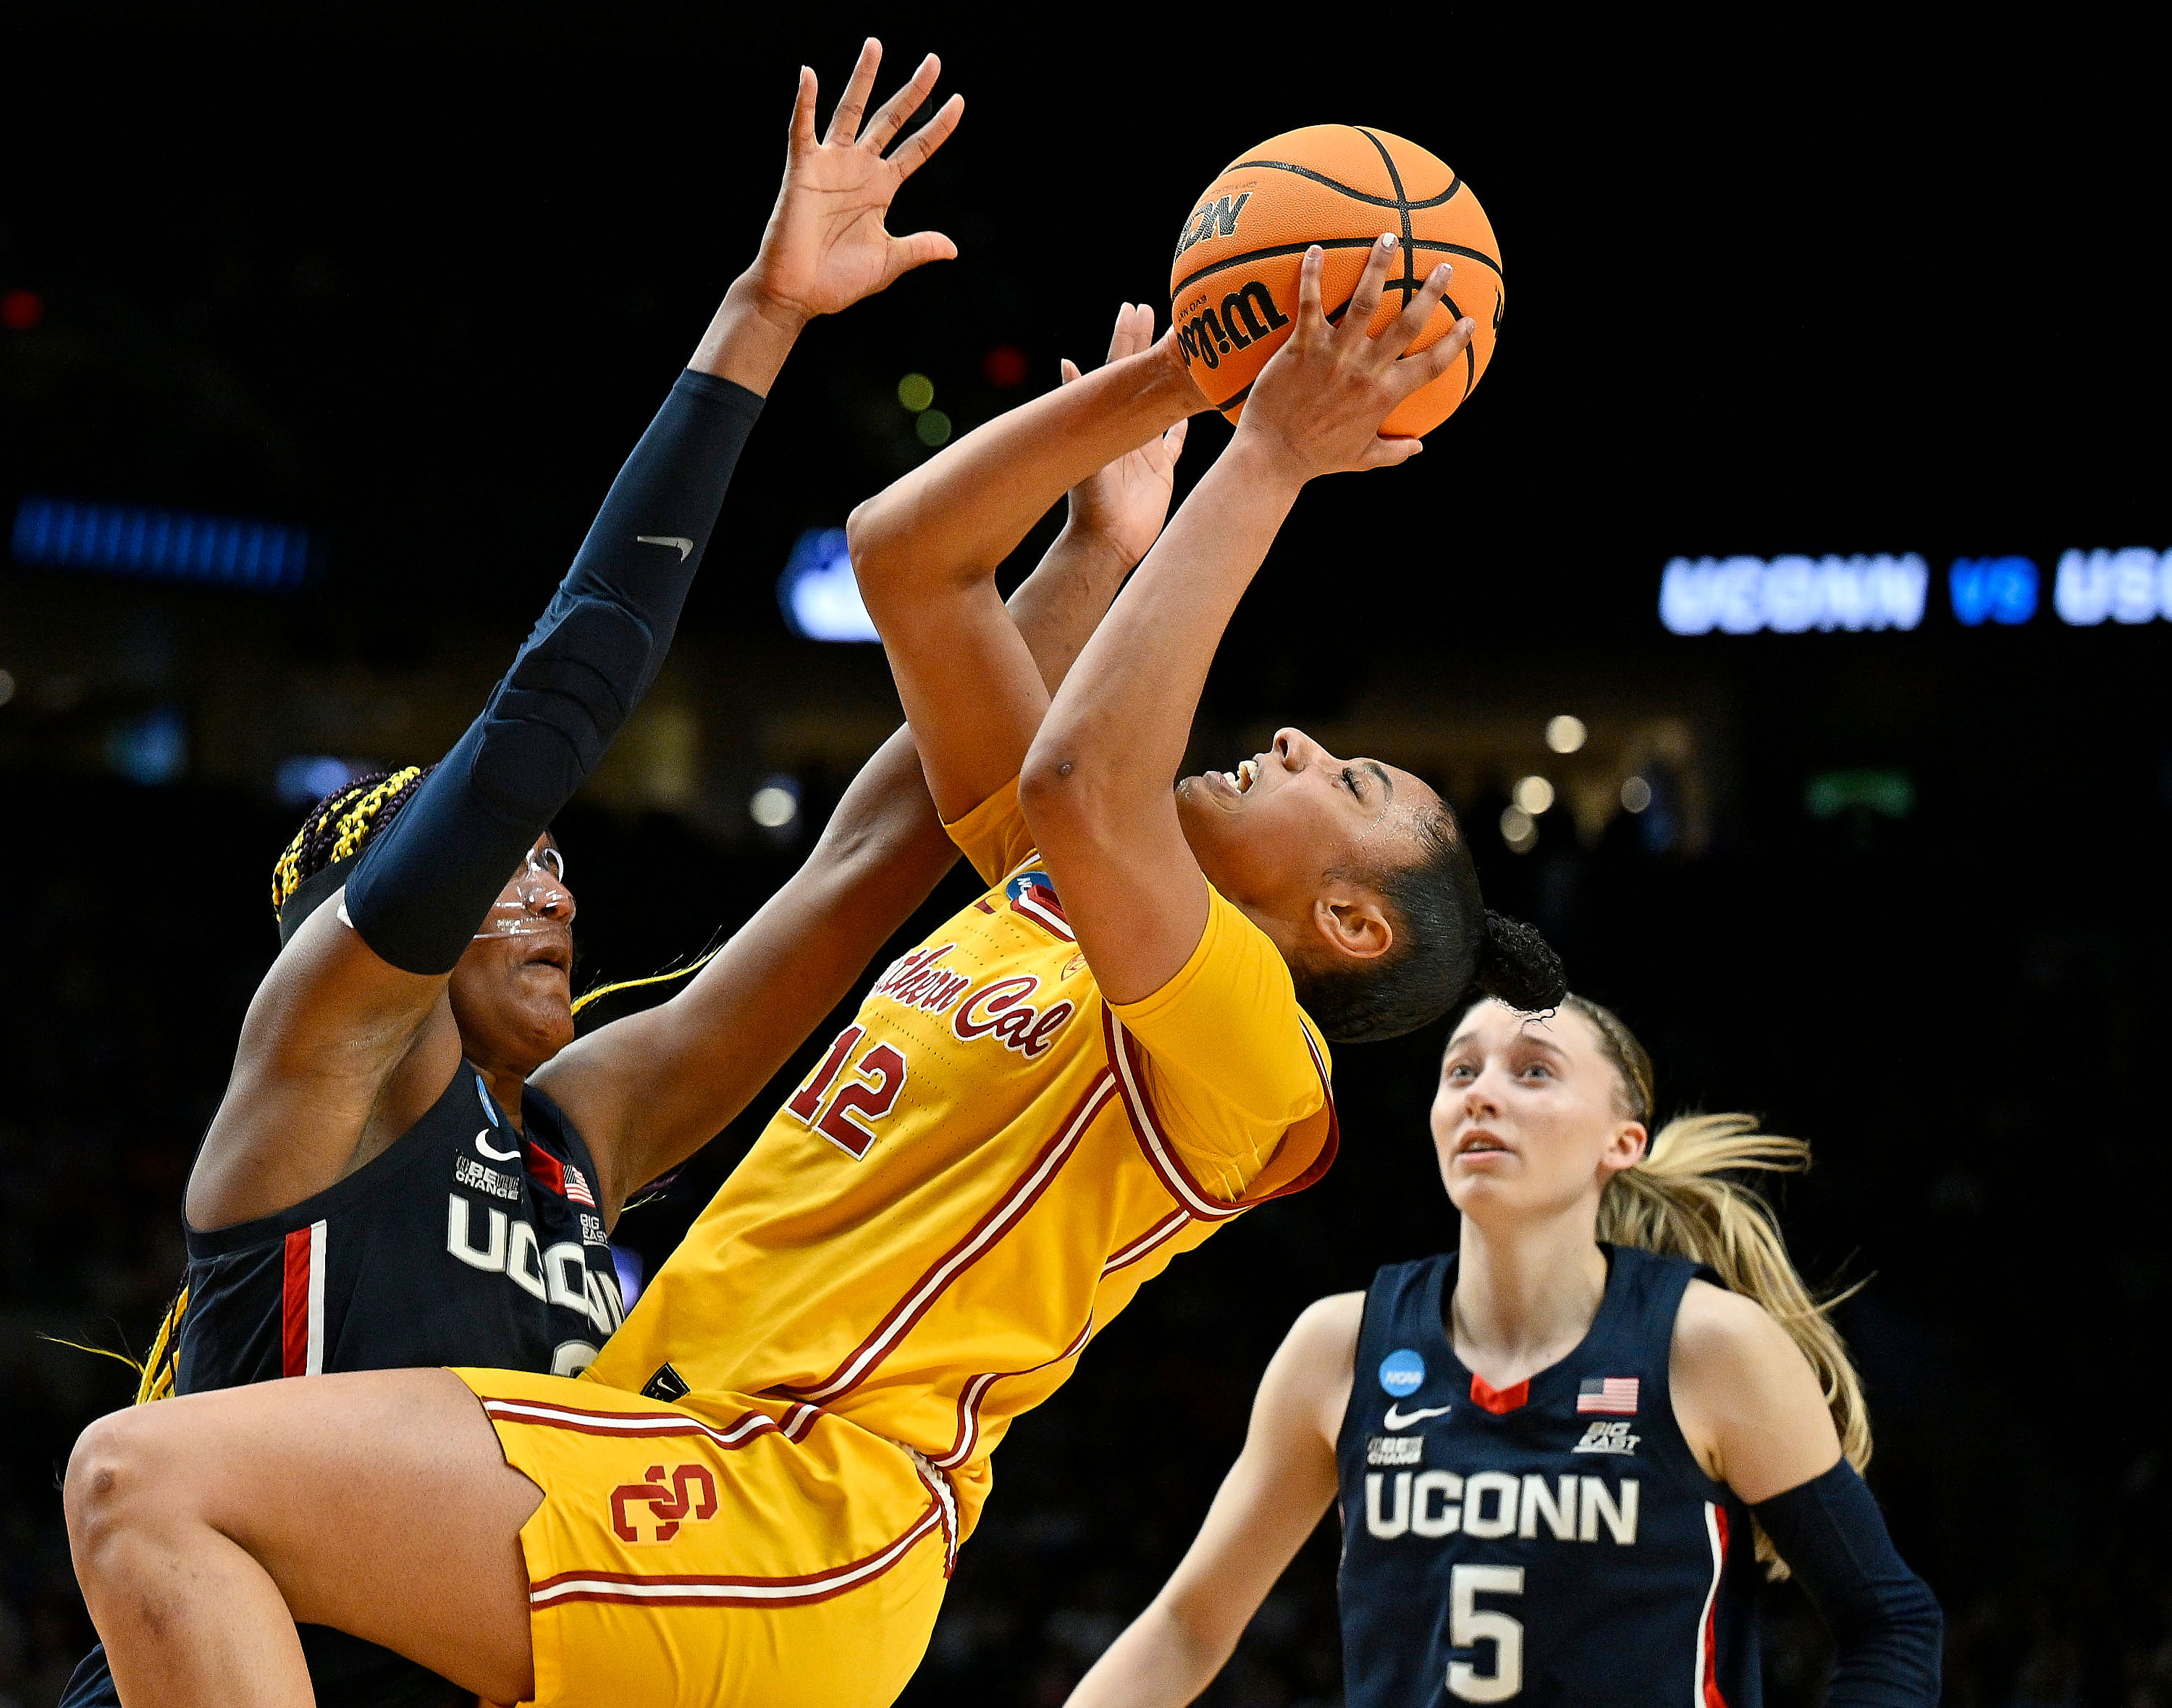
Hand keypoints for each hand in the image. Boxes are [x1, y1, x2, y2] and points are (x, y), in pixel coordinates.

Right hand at [742, 40, 963, 324]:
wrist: (799, 294)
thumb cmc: (838, 281)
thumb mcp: (888, 263)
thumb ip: (918, 248)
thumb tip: (953, 247)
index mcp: (882, 189)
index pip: (917, 150)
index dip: (938, 127)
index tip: (960, 101)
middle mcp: (859, 169)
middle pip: (891, 120)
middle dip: (913, 92)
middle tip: (934, 61)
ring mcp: (831, 166)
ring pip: (850, 112)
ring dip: (863, 79)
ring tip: (875, 45)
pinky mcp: (802, 170)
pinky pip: (802, 130)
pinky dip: (805, 103)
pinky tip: (810, 76)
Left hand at [1061, 304, 1189, 566]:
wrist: (1105, 543)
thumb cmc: (1092, 504)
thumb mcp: (1086, 452)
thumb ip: (1078, 411)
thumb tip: (1066, 363)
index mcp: (1111, 421)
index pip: (1120, 369)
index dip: (1128, 337)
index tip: (1136, 306)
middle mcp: (1128, 429)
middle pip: (1144, 377)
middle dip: (1152, 344)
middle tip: (1165, 311)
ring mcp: (1145, 449)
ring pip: (1164, 404)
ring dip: (1174, 378)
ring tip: (1187, 350)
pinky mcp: (1161, 471)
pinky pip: (1175, 443)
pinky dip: (1184, 425)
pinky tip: (1197, 407)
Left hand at [1230, 236, 1474, 484]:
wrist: (1272, 457)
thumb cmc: (1317, 459)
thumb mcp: (1363, 458)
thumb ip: (1394, 451)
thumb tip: (1419, 448)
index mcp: (1385, 395)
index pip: (1432, 365)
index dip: (1455, 343)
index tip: (1470, 321)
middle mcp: (1365, 370)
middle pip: (1407, 323)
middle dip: (1430, 292)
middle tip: (1444, 267)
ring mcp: (1334, 356)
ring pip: (1364, 302)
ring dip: (1379, 267)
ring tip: (1389, 237)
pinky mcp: (1302, 348)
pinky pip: (1310, 305)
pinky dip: (1312, 276)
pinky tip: (1317, 249)